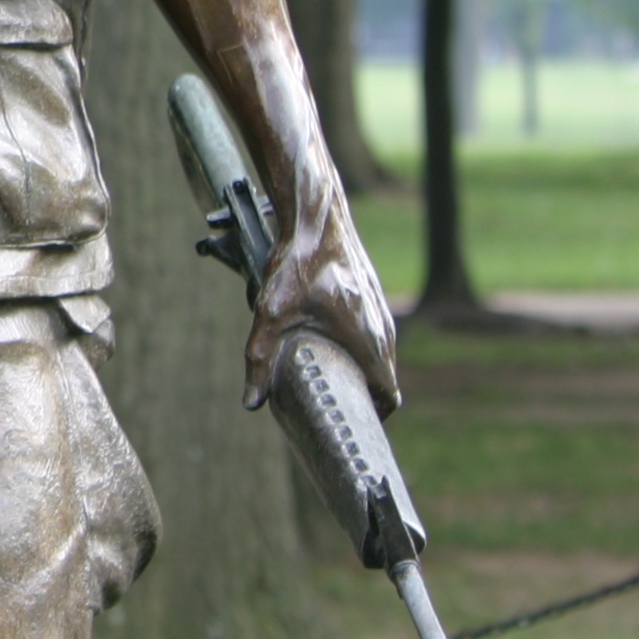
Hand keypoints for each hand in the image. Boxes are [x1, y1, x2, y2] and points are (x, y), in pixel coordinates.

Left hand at [248, 172, 400, 415]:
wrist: (316, 217)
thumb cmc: (297, 265)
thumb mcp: (271, 313)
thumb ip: (260, 358)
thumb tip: (251, 401)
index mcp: (369, 341)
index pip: (388, 395)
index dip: (373, 415)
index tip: (350, 421)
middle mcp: (383, 329)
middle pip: (385, 379)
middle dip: (362, 395)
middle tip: (331, 406)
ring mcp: (381, 311)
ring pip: (380, 355)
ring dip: (361, 370)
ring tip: (328, 379)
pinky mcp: (373, 296)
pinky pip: (374, 333)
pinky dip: (360, 348)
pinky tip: (331, 346)